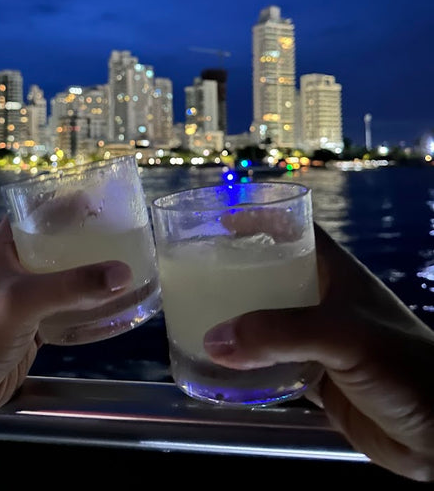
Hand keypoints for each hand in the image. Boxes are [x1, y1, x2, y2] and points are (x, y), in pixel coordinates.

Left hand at [0, 217, 131, 427]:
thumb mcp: (23, 300)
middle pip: (61, 246)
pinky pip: (72, 313)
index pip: (39, 213)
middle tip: (129, 237)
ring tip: (132, 269)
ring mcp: (29, 300)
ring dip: (96, 279)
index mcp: (7, 248)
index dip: (68, 203)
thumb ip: (72, 286)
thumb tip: (124, 273)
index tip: (104, 202)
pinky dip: (94, 312)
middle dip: (92, 243)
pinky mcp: (37, 328)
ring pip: (69, 281)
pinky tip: (120, 312)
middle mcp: (19, 268)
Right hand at [203, 221, 433, 481]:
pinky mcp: (317, 378)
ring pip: (268, 322)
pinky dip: (247, 365)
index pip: (293, 230)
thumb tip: (214, 340)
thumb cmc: (402, 365)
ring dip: (238, 321)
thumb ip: (279, 334)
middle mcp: (323, 301)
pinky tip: (222, 369)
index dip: (260, 220)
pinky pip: (272, 364)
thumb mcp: (342, 335)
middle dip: (236, 272)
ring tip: (198, 318)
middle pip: (272, 275)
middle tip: (196, 275)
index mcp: (335, 273)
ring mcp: (319, 341)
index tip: (220, 220)